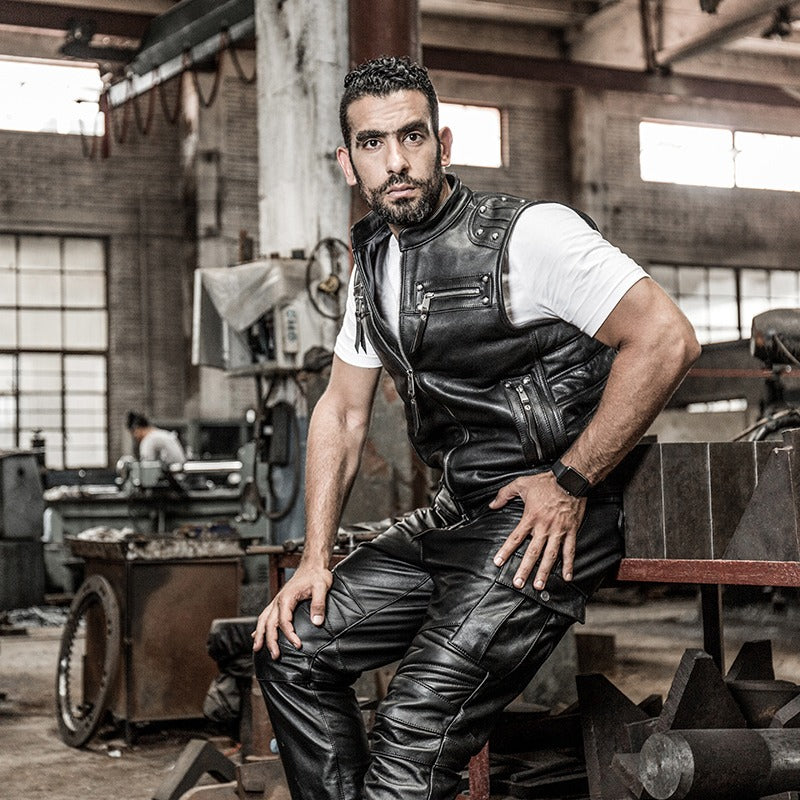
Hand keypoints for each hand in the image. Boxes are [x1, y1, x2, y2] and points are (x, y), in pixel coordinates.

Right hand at [251, 563, 332, 658]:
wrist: (312, 565)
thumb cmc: (316, 575)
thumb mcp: (321, 587)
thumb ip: (319, 604)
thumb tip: (317, 622)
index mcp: (286, 598)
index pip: (284, 621)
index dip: (290, 635)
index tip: (298, 645)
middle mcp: (278, 600)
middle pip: (269, 624)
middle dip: (270, 641)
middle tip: (275, 656)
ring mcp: (277, 601)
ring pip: (263, 620)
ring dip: (260, 635)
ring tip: (257, 649)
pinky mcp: (279, 602)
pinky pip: (265, 615)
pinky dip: (260, 627)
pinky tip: (256, 635)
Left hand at [489, 471, 585, 589]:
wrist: (570, 479)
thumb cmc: (546, 482)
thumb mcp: (521, 484)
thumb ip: (504, 494)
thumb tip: (492, 504)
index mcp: (531, 517)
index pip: (515, 537)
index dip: (506, 551)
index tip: (498, 562)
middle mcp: (544, 527)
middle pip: (533, 552)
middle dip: (525, 569)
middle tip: (519, 583)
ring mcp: (559, 531)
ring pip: (551, 556)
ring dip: (545, 572)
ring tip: (539, 585)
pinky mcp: (571, 531)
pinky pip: (570, 550)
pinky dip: (569, 564)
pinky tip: (567, 576)